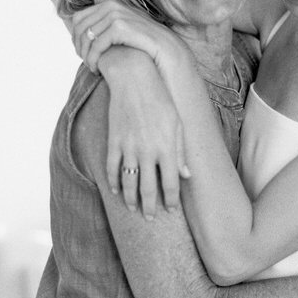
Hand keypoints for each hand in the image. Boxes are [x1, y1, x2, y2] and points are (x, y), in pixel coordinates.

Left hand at [70, 0, 185, 75]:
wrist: (165, 48)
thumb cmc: (145, 38)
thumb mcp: (128, 21)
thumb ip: (111, 11)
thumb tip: (95, 0)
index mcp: (109, 4)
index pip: (78, 18)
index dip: (75, 37)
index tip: (81, 52)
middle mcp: (110, 6)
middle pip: (79, 27)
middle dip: (79, 46)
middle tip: (85, 62)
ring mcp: (115, 15)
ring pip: (87, 37)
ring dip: (86, 55)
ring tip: (91, 67)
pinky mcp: (120, 27)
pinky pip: (97, 44)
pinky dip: (93, 59)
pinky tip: (96, 69)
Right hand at [106, 61, 189, 217]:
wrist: (134, 78)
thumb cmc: (160, 99)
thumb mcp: (177, 123)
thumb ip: (180, 151)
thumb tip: (186, 175)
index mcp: (167, 148)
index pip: (170, 183)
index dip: (170, 200)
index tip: (170, 210)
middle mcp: (148, 151)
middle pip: (148, 188)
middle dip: (150, 207)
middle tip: (151, 219)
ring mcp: (129, 147)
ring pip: (128, 182)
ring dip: (130, 199)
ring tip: (133, 210)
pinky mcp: (114, 141)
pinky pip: (112, 168)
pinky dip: (113, 182)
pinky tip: (115, 191)